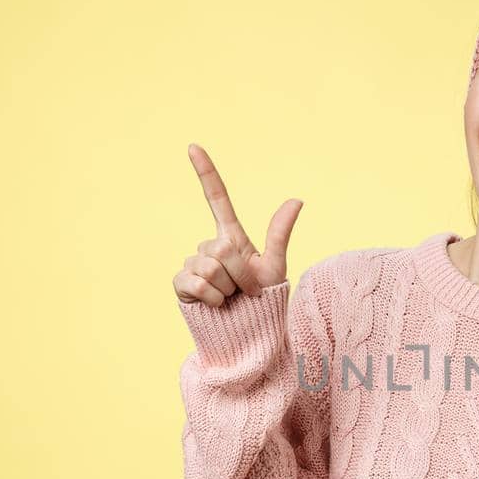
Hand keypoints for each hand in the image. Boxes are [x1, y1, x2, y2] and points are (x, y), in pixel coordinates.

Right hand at [173, 142, 302, 306]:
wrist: (248, 333)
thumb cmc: (262, 301)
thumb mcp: (275, 266)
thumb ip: (280, 233)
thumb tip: (297, 199)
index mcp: (231, 237)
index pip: (216, 199)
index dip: (205, 173)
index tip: (193, 145)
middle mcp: (209, 247)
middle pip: (223, 247)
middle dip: (240, 273)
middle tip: (245, 290)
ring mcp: (193, 264)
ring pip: (211, 266)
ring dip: (228, 288)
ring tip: (231, 299)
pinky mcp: (181, 284)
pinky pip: (196, 282)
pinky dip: (212, 298)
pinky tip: (215, 305)